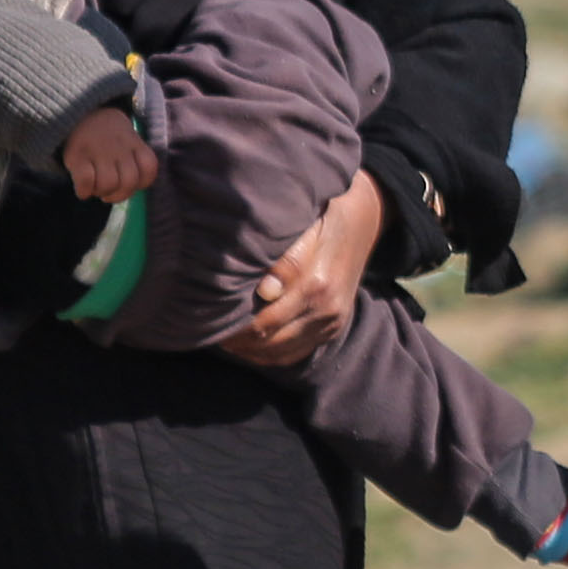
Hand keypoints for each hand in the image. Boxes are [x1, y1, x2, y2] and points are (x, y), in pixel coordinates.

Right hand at [61, 103, 158, 200]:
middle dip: (119, 195)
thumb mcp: (127, 139)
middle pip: (129, 181)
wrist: (78, 113)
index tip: (130, 184)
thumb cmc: (106, 136)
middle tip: (109, 193)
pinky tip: (83, 189)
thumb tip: (128, 190)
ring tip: (96, 188)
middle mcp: (119, 147)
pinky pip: (86, 181)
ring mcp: (98, 150)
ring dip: (102, 192)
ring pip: (108, 184)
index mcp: (134, 143)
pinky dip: (84, 191)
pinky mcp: (77, 155)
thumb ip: (134, 160)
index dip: (141, 183)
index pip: (149, 169)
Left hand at [219, 170, 383, 367]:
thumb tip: (263, 291)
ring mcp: (331, 323)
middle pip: (268, 340)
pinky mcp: (332, 328)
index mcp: (316, 285)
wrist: (364, 220)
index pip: (263, 321)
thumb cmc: (324, 215)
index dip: (230, 324)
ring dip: (248, 348)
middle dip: (234, 338)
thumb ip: (286, 258)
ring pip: (279, 352)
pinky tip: (246, 341)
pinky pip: (294, 353)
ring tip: (221, 335)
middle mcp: (326, 310)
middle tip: (204, 328)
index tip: (204, 316)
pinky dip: (267, 353)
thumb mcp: (305, 226)